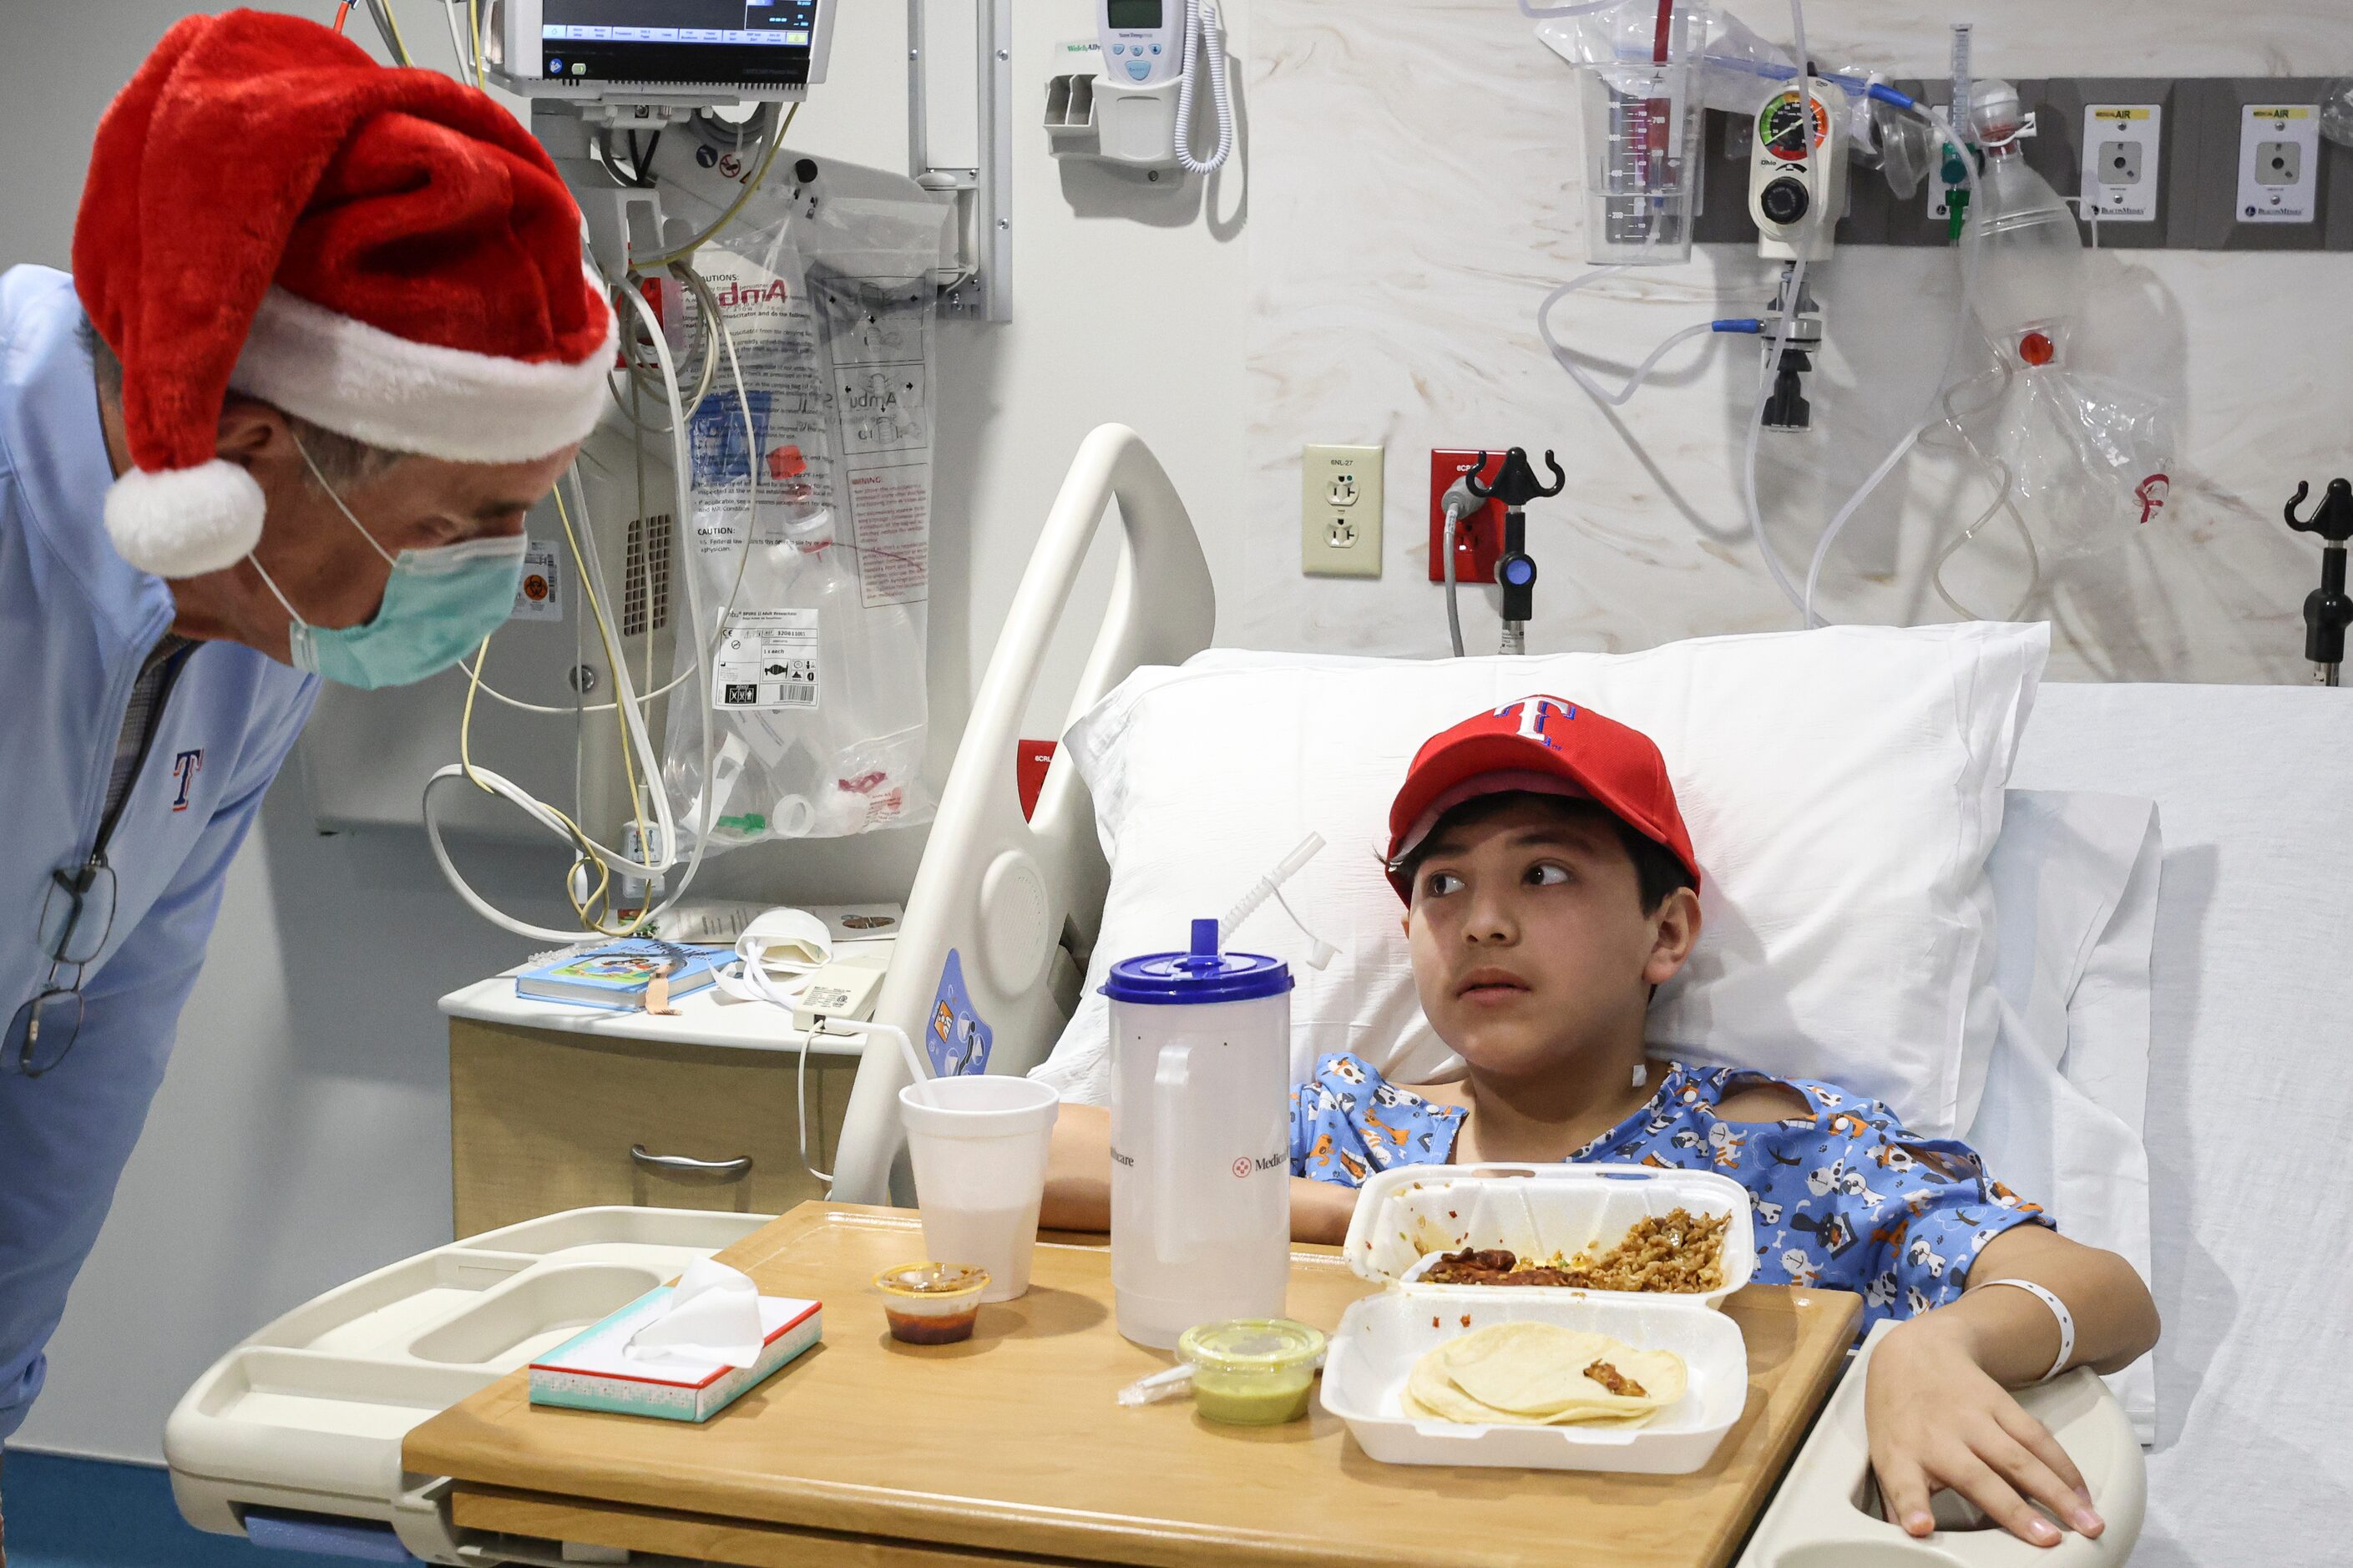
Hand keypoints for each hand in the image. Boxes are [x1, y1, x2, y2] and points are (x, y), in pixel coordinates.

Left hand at [1865, 1314, 2105, 1547]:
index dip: (1912, 1507)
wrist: (1914, 1351)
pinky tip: (2082, 1492)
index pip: (1902, 1485)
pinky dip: (2063, 1466)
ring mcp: (1971, 1419)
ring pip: (2019, 1458)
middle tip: (2048, 1539)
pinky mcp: (1998, 1404)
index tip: (1921, 1527)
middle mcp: (1938, 1437)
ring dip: (2057, 1492)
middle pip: (1978, 1477)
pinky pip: (2035, 1437)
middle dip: (2014, 1510)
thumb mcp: (1883, 1454)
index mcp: (1901, 1455)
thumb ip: (1899, 1500)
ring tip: (2087, 1523)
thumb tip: (1911, 1539)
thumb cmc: (1899, 1415)